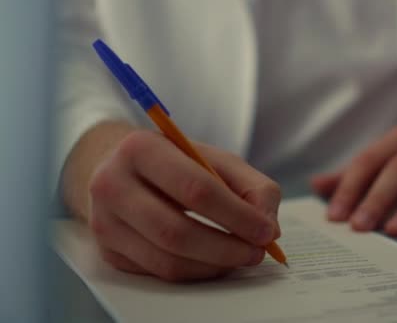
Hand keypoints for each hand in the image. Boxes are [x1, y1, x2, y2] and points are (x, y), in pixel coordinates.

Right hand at [88, 130, 280, 280]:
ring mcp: (104, 222)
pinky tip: (214, 260)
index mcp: (141, 149)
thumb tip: (268, 228)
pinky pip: (159, 272)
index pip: (195, 189)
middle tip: (257, 252)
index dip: (237, 216)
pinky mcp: (108, 251)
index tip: (266, 231)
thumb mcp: (216, 159)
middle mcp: (112, 185)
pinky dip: (196, 271)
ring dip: (214, 265)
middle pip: (176, 232)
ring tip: (241, 256)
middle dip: (227, 247)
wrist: (123, 170)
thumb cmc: (177, 162)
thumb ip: (252, 186)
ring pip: (167, 260)